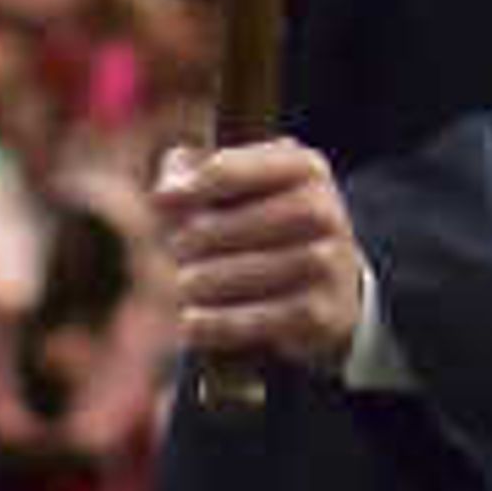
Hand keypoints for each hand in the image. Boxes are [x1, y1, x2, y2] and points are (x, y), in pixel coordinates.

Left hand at [154, 131, 366, 371]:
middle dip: (192, 241)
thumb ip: (195, 173)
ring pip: (244, 272)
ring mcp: (328, 262)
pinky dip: (219, 323)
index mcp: (302, 167)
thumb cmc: (266, 224)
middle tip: (172, 253)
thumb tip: (164, 193)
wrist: (333, 285)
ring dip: (202, 282)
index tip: (159, 202)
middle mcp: (323, 209)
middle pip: (233, 224)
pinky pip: (259, 319)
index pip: (228, 170)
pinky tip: (191, 323)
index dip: (188, 187)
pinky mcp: (322, 312)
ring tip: (182, 286)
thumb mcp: (242, 187)